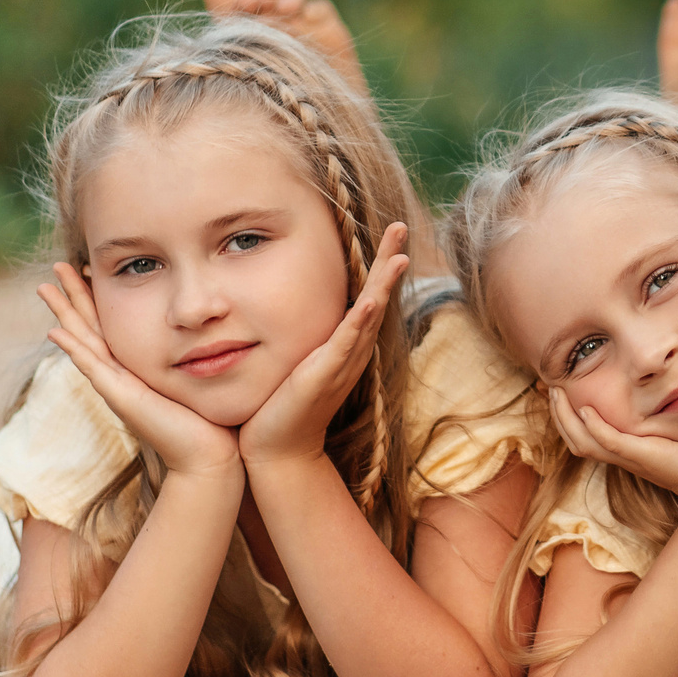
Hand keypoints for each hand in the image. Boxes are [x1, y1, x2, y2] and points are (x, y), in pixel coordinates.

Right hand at [37, 265, 240, 480]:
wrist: (210, 455)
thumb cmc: (210, 418)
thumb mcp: (198, 374)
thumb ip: (195, 354)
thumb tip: (211, 325)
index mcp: (136, 366)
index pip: (111, 323)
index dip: (97, 295)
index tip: (87, 266)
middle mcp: (121, 374)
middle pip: (88, 326)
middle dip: (72, 295)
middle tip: (55, 266)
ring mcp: (117, 386)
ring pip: (83, 340)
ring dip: (64, 313)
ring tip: (45, 287)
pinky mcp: (121, 398)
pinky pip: (93, 367)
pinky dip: (74, 349)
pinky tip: (56, 332)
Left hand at [239, 223, 412, 472]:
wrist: (277, 450)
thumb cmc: (280, 406)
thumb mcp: (294, 359)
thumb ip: (301, 335)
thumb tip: (287, 306)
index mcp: (344, 344)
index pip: (367, 295)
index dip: (379, 264)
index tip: (389, 233)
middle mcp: (351, 351)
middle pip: (377, 297)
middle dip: (389, 261)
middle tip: (400, 226)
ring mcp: (341, 363)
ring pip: (369, 315)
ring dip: (384, 284)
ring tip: (399, 254)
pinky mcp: (325, 375)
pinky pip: (346, 343)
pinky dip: (361, 321)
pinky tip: (372, 300)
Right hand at [546, 386, 677, 512]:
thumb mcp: (672, 436)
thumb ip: (656, 424)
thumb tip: (654, 402)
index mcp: (625, 453)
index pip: (583, 437)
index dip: (566, 417)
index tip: (558, 391)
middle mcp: (623, 457)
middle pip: (576, 439)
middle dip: (558, 414)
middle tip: (548, 387)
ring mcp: (631, 457)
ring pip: (584, 441)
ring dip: (567, 417)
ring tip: (558, 393)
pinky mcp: (643, 455)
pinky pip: (609, 441)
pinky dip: (594, 427)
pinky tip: (586, 409)